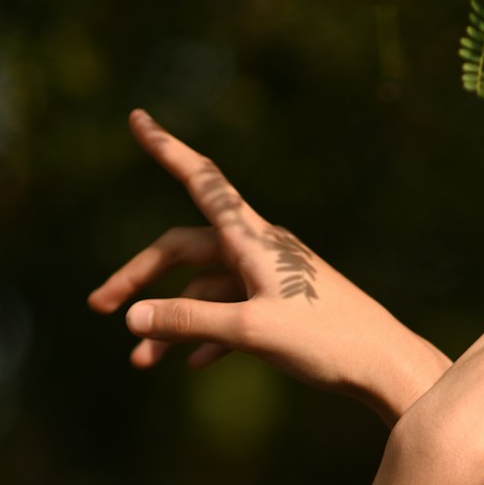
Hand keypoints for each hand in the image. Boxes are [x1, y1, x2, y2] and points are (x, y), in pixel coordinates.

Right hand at [87, 110, 444, 421]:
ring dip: (171, 322)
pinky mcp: (282, 307)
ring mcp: (270, 278)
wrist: (384, 365)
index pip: (200, 181)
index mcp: (253, 238)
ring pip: (204, 289)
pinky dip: (207, 334)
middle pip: (184, 249)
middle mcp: (259, 249)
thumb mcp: (250, 330)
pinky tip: (191, 364)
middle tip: (98, 308)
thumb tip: (131, 318)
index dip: (166, 150)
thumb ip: (188, 321)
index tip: (137, 119)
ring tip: (141, 363)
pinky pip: (231, 311)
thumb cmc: (327, 341)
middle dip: (140, 277)